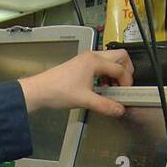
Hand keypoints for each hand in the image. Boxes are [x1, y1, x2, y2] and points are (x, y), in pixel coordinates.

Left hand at [18, 49, 134, 116]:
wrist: (39, 91)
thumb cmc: (59, 92)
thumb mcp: (85, 100)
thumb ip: (105, 105)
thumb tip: (120, 110)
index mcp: (95, 61)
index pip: (120, 68)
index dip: (127, 82)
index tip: (127, 94)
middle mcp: (92, 56)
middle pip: (119, 56)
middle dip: (126, 70)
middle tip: (124, 86)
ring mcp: (86, 59)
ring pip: (109, 60)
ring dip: (115, 72)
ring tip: (112, 89)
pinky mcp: (81, 65)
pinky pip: (100, 65)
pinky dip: (105, 74)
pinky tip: (101, 87)